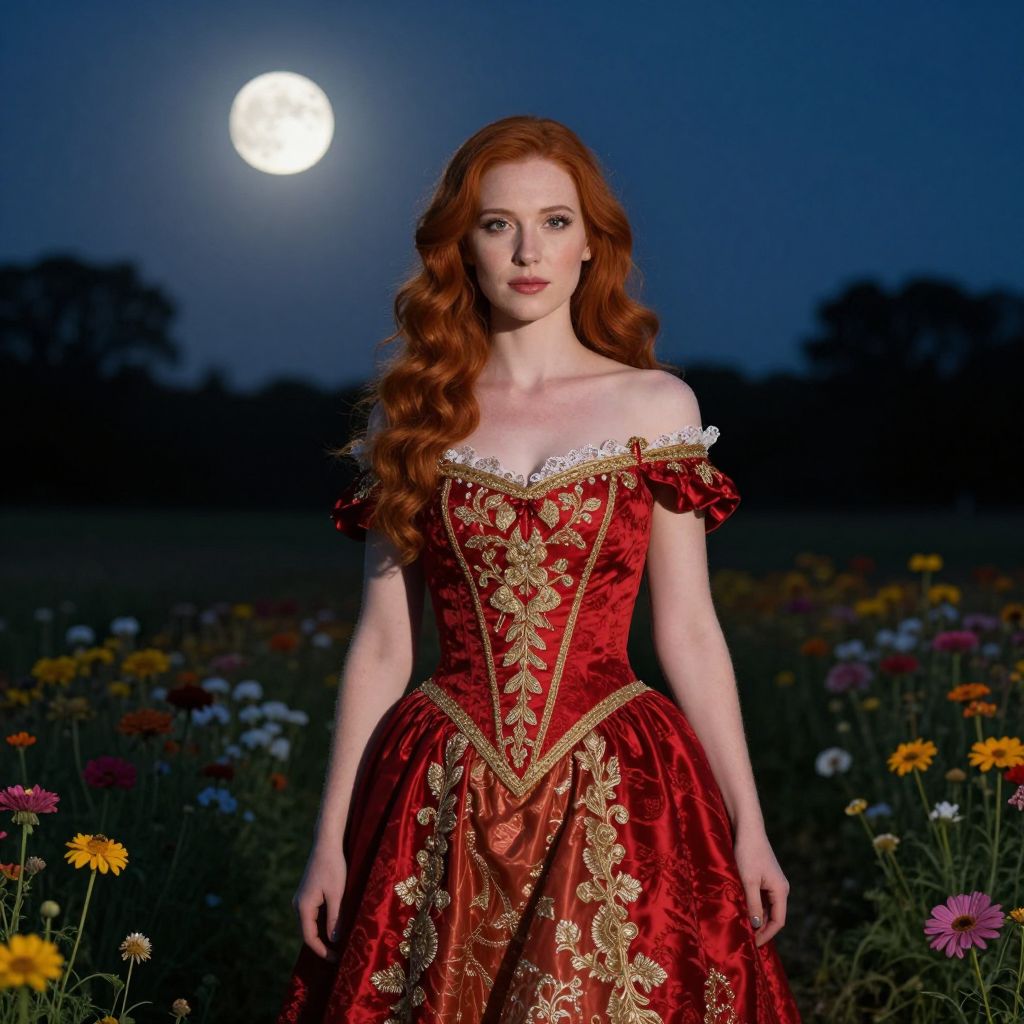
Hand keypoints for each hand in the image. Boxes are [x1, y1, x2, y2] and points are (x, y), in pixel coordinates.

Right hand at [292, 842, 347, 960]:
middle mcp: (298, 905)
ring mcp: (301, 899)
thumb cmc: (333, 867)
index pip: (309, 937)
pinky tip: (333, 926)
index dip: (322, 951)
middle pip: (308, 932)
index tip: (335, 959)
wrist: (326, 844)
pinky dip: (322, 923)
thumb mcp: (337, 894)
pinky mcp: (307, 894)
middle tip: (338, 955)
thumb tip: (333, 940)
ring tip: (337, 944)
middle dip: (322, 945)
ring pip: (311, 923)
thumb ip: (334, 918)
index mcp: (303, 907)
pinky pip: (313, 915)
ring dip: (322, 934)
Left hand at [733, 826, 788, 946]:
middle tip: (745, 939)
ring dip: (756, 917)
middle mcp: (780, 888)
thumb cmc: (747, 853)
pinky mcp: (764, 877)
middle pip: (773, 916)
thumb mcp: (748, 881)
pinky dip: (753, 906)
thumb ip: (753, 904)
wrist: (747, 829)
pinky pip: (761, 898)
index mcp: (781, 890)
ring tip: (742, 927)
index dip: (766, 934)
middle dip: (761, 928)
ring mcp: (773, 882)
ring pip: (766, 907)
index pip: (778, 921)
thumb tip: (756, 926)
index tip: (753, 944)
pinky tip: (741, 910)